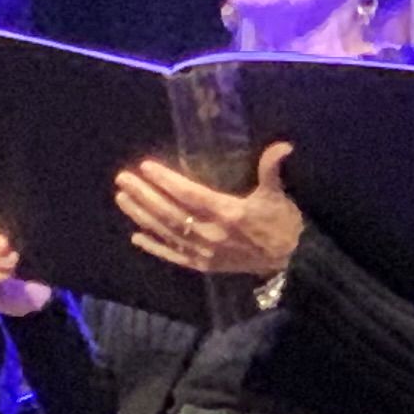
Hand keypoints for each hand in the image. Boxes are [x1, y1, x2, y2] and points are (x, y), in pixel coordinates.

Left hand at [116, 142, 306, 279]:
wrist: (291, 261)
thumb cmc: (282, 223)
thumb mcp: (277, 195)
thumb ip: (272, 169)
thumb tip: (283, 147)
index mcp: (228, 213)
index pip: (189, 195)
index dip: (166, 182)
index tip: (146, 167)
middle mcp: (211, 234)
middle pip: (170, 213)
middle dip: (144, 195)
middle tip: (122, 179)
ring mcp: (205, 252)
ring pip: (167, 233)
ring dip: (142, 216)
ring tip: (122, 198)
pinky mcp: (204, 266)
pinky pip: (174, 256)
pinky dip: (155, 247)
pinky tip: (136, 237)